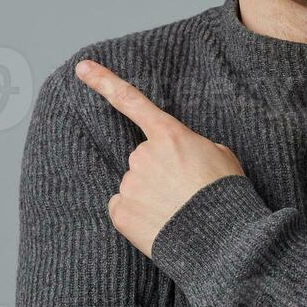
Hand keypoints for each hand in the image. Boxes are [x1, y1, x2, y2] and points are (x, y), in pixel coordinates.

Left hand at [74, 59, 245, 258]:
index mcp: (169, 136)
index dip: (104, 81)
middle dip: (158, 172)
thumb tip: (182, 157)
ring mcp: (128, 184)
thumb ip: (193, 147)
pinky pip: (124, 209)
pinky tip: (160, 224)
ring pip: (135, 186)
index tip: (81, 68)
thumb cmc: (225, 194)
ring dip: (151, 196)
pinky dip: (139, 217)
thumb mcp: (220, 156)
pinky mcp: (120, 212)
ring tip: (178, 212)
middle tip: (184, 193)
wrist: (220, 239)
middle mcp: (142, 155)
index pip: (131, 102)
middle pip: (143, 159)